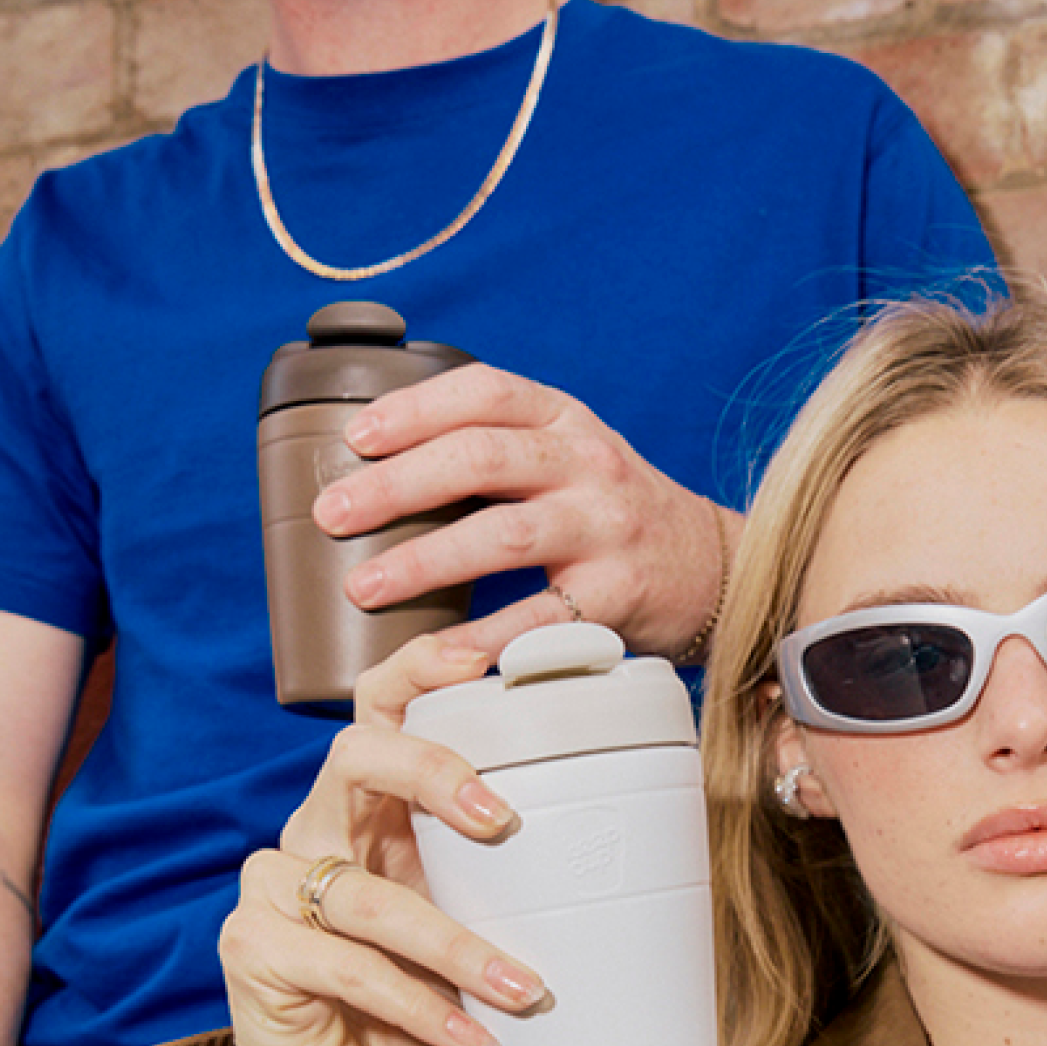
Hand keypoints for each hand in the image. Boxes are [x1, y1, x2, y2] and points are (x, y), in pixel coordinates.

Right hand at [202, 636, 551, 1045]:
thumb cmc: (408, 992)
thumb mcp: (461, 920)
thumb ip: (503, 880)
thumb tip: (618, 860)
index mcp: (366, 803)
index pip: (380, 707)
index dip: (422, 669)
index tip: (484, 659)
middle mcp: (314, 827)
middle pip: (354, 756)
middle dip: (432, 770)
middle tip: (505, 820)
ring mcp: (273, 884)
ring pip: (368, 895)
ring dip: (455, 943)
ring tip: (524, 987)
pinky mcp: (253, 947)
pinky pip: (347, 967)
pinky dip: (419, 1006)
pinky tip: (469, 1034)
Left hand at [309, 363, 733, 659]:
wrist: (713, 568)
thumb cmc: (609, 513)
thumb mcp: (566, 457)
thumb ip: (494, 452)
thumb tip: (370, 470)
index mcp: (565, 419)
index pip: (485, 393)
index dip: (416, 409)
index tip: (357, 437)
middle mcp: (589, 463)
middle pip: (483, 458)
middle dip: (399, 484)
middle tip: (334, 514)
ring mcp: (607, 527)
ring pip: (506, 534)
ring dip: (426, 560)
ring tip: (364, 585)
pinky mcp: (618, 593)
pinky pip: (541, 617)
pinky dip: (484, 637)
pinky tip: (436, 652)